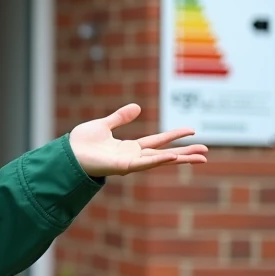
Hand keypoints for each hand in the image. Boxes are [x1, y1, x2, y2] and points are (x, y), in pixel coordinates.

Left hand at [69, 103, 208, 177]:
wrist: (67, 153)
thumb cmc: (81, 143)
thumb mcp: (105, 125)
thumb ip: (120, 117)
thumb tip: (138, 107)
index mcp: (129, 148)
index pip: (158, 141)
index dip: (174, 136)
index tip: (192, 131)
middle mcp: (132, 157)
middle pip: (165, 155)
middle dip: (185, 154)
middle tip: (206, 153)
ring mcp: (129, 164)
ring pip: (160, 161)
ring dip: (179, 159)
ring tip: (200, 158)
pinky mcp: (122, 168)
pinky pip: (144, 164)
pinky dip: (159, 160)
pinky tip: (172, 156)